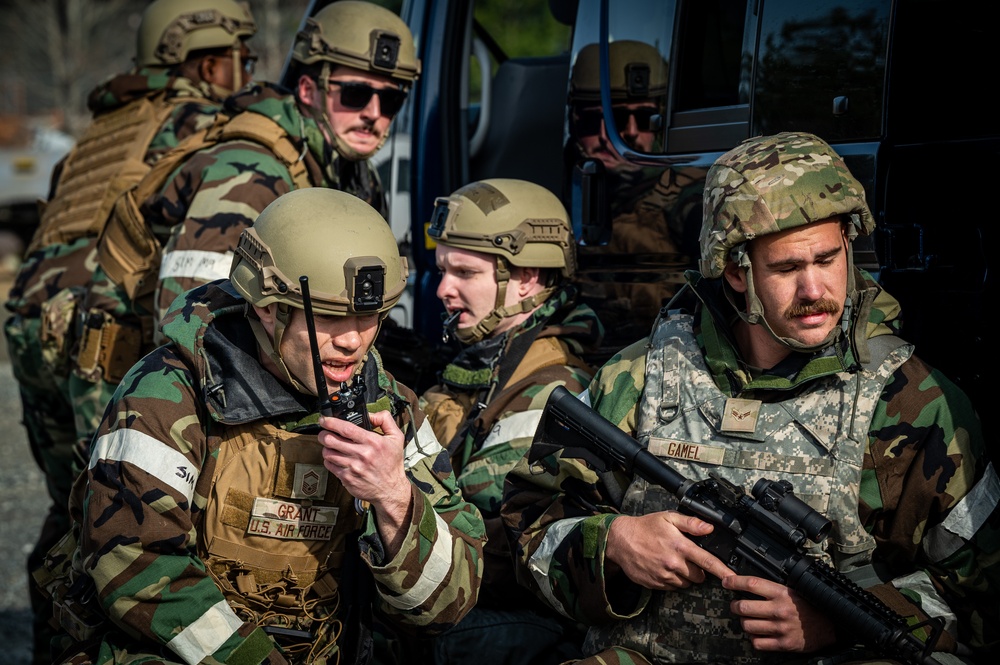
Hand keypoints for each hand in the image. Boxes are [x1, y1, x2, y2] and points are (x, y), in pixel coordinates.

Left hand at [317, 410, 412, 554]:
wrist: (391, 489)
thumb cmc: (392, 463)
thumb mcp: (396, 438)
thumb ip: (385, 420)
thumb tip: (370, 414)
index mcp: (373, 442)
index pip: (346, 429)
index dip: (331, 422)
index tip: (324, 419)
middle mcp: (362, 455)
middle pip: (331, 440)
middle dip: (323, 434)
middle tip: (324, 432)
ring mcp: (353, 468)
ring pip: (328, 453)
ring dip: (326, 447)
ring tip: (330, 445)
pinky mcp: (347, 479)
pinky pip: (330, 466)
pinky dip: (329, 460)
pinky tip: (335, 458)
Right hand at [605, 511, 731, 589]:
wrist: (620, 540)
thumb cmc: (645, 527)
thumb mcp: (668, 517)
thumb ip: (691, 523)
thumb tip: (709, 527)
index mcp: (680, 546)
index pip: (708, 562)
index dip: (723, 571)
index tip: (734, 579)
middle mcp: (674, 564)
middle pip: (699, 576)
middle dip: (699, 570)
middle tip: (688, 558)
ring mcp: (664, 576)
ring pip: (686, 583)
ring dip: (685, 575)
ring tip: (673, 561)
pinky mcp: (656, 584)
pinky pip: (672, 587)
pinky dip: (672, 580)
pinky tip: (663, 567)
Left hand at [724, 574, 835, 652]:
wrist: (830, 625)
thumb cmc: (809, 606)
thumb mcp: (793, 590)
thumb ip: (772, 588)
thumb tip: (748, 584)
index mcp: (782, 593)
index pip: (752, 584)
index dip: (735, 582)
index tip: (726, 581)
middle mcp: (779, 610)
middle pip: (744, 607)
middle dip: (735, 606)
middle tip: (736, 605)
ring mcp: (780, 628)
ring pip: (747, 625)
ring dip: (744, 622)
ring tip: (748, 619)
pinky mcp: (783, 644)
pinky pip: (758, 643)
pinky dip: (754, 638)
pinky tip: (758, 633)